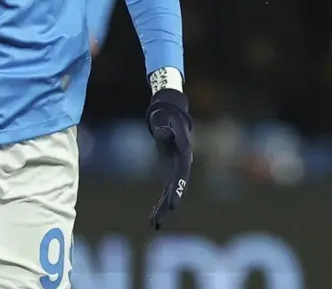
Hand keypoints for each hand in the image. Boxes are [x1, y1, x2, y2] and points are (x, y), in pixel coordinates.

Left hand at [146, 88, 192, 228]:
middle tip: (157, 223)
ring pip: (171, 192)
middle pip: (176, 188)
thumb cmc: (166, 115)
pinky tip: (153, 215)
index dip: (177, 190)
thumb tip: (163, 136)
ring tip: (153, 225)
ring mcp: (177, 168)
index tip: (173, 206)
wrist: (171, 113)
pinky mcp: (171, 170)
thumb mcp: (163, 119)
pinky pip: (167, 189)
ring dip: (163, 208)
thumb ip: (164, 128)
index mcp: (183, 154)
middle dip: (167, 205)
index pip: (181, 175)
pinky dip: (161, 201)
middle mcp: (183, 164)